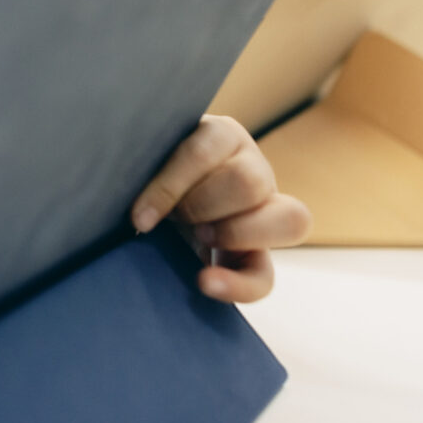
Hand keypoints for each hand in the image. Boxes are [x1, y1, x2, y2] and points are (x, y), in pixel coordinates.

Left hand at [129, 115, 310, 302]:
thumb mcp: (146, 163)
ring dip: (233, 233)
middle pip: (249, 182)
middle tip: (175, 217)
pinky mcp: (259, 256)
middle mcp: (253, 169)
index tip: (139, 216)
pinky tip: (205, 283)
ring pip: (287, 218)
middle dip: (203, 205)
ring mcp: (266, 212)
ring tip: (198, 237)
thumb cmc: (144, 176)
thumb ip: (143, 167)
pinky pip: (265, 277)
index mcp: (221, 137)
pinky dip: (238, 286)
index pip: (204, 151)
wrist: (152, 208)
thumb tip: (135, 207)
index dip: (171, 184)